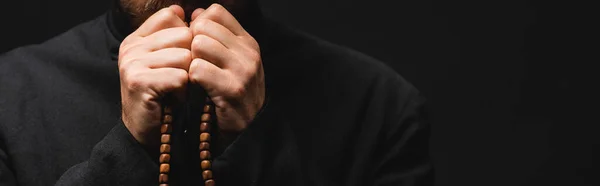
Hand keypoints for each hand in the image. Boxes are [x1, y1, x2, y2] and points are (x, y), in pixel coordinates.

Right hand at [118, 5, 192, 145]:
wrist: (148, 132)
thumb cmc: (165, 96)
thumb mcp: (170, 61)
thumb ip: (176, 35)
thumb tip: (185, 9)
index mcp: (138, 37)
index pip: (172, 16)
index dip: (188, 36)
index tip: (184, 58)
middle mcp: (131, 46)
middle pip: (184, 35)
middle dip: (191, 59)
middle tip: (180, 80)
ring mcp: (132, 62)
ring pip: (185, 56)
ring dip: (188, 78)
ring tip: (176, 91)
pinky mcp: (138, 81)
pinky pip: (180, 76)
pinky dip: (183, 91)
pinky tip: (173, 99)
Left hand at [188, 4, 264, 131]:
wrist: (245, 131)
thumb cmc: (230, 94)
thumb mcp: (230, 61)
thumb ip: (216, 36)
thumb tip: (195, 13)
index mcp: (248, 42)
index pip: (215, 13)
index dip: (198, 25)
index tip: (196, 45)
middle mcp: (249, 53)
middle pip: (203, 27)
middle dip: (191, 44)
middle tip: (193, 64)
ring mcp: (243, 71)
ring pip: (199, 44)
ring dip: (190, 61)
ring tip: (194, 77)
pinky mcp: (232, 89)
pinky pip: (197, 69)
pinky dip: (190, 79)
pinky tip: (194, 89)